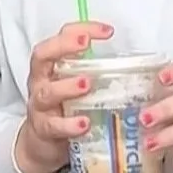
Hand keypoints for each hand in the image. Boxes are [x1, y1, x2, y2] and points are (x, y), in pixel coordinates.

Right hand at [14, 21, 113, 172]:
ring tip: (87, 84)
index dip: (81, 28)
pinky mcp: (43, 130)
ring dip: (67, 86)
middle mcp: (40, 81)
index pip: (61, 36)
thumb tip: (133, 63)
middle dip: (64, 46)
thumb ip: (94, 71)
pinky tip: (85, 124)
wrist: (41, 144)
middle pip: (42, 55)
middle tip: (86, 43)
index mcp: (50, 65)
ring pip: (47, 92)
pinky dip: (69, 124)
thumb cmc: (64, 107)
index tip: (107, 31)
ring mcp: (39, 106)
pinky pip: (53, 126)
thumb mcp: (74, 84)